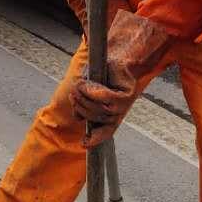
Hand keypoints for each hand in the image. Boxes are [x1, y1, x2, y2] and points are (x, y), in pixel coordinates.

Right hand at [72, 10, 172, 145]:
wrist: (120, 57)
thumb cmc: (103, 73)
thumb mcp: (87, 89)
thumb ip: (84, 104)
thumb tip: (78, 117)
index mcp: (110, 115)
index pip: (104, 132)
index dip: (94, 140)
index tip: (83, 143)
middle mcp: (118, 113)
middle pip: (94, 118)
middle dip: (80, 106)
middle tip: (74, 92)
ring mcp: (123, 106)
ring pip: (99, 109)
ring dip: (85, 98)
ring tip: (80, 85)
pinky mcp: (127, 96)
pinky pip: (107, 99)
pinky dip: (95, 92)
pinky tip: (87, 84)